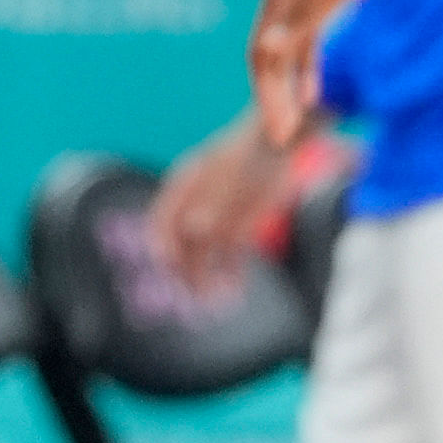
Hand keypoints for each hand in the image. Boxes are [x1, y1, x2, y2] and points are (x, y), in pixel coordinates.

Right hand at [152, 114, 286, 296]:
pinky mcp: (239, 234)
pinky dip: (228, 278)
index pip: (160, 222)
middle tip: (195, 291)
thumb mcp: (233, 170)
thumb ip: (214, 199)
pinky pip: (228, 262)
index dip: (162, 243)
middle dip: (184, 271)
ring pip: (202, 259)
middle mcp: (194, 208)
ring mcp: (216, 221)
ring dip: (203, 281)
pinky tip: (234, 290)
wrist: (282, 143)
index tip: (170, 261)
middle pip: (180, 247)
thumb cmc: (252, 148)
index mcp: (182, 187)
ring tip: (213, 298)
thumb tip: (195, 228)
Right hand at [250, 0, 416, 143]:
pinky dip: (306, 71)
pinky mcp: (324, 3)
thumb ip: (299, 23)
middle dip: (272, 100)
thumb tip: (267, 50)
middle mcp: (283, 0)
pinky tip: (312, 96)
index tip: (278, 130)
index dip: (267, 95)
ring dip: (286, 91)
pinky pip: (306, 44)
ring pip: (286, 55)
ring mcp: (302, 2)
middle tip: (281, 139)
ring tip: (290, 128)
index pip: (262, 56)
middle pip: (269, 59)